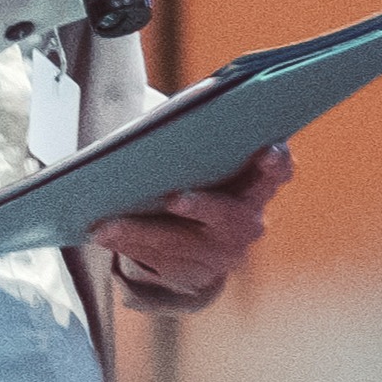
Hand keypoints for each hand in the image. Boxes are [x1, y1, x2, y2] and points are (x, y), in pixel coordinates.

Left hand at [93, 145, 289, 315]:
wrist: (206, 239)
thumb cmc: (201, 178)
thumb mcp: (208, 161)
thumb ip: (203, 139)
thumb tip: (186, 105)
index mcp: (258, 184)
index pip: (278, 172)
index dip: (276, 164)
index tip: (267, 152)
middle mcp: (247, 222)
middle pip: (230, 216)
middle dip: (203, 207)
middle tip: (174, 198)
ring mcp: (223, 253)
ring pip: (183, 245)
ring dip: (142, 233)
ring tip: (105, 225)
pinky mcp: (196, 276)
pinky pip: (162, 264)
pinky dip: (130, 247)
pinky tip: (104, 234)